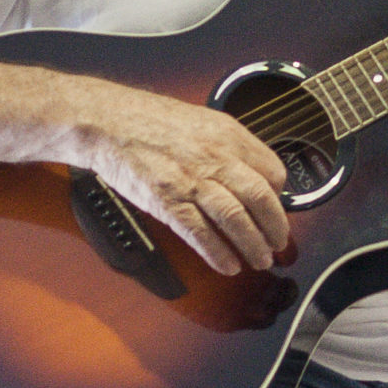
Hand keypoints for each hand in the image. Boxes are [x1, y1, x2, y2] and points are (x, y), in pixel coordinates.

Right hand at [83, 87, 294, 273]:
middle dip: (275, 228)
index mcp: (228, 135)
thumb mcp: (202, 122)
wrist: (108, 122)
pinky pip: (200, 233)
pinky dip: (218, 253)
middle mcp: (214, 157)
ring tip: (259, 260)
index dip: (279, 196)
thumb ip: (229, 147)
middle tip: (278, 244)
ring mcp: (191, 180)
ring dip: (252, 246)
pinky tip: (228, 265)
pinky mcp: (167, 201)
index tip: (277, 211)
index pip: (272, 171)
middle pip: (260, 198)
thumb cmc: (151, 122)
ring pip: (235, 219)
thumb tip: (252, 173)